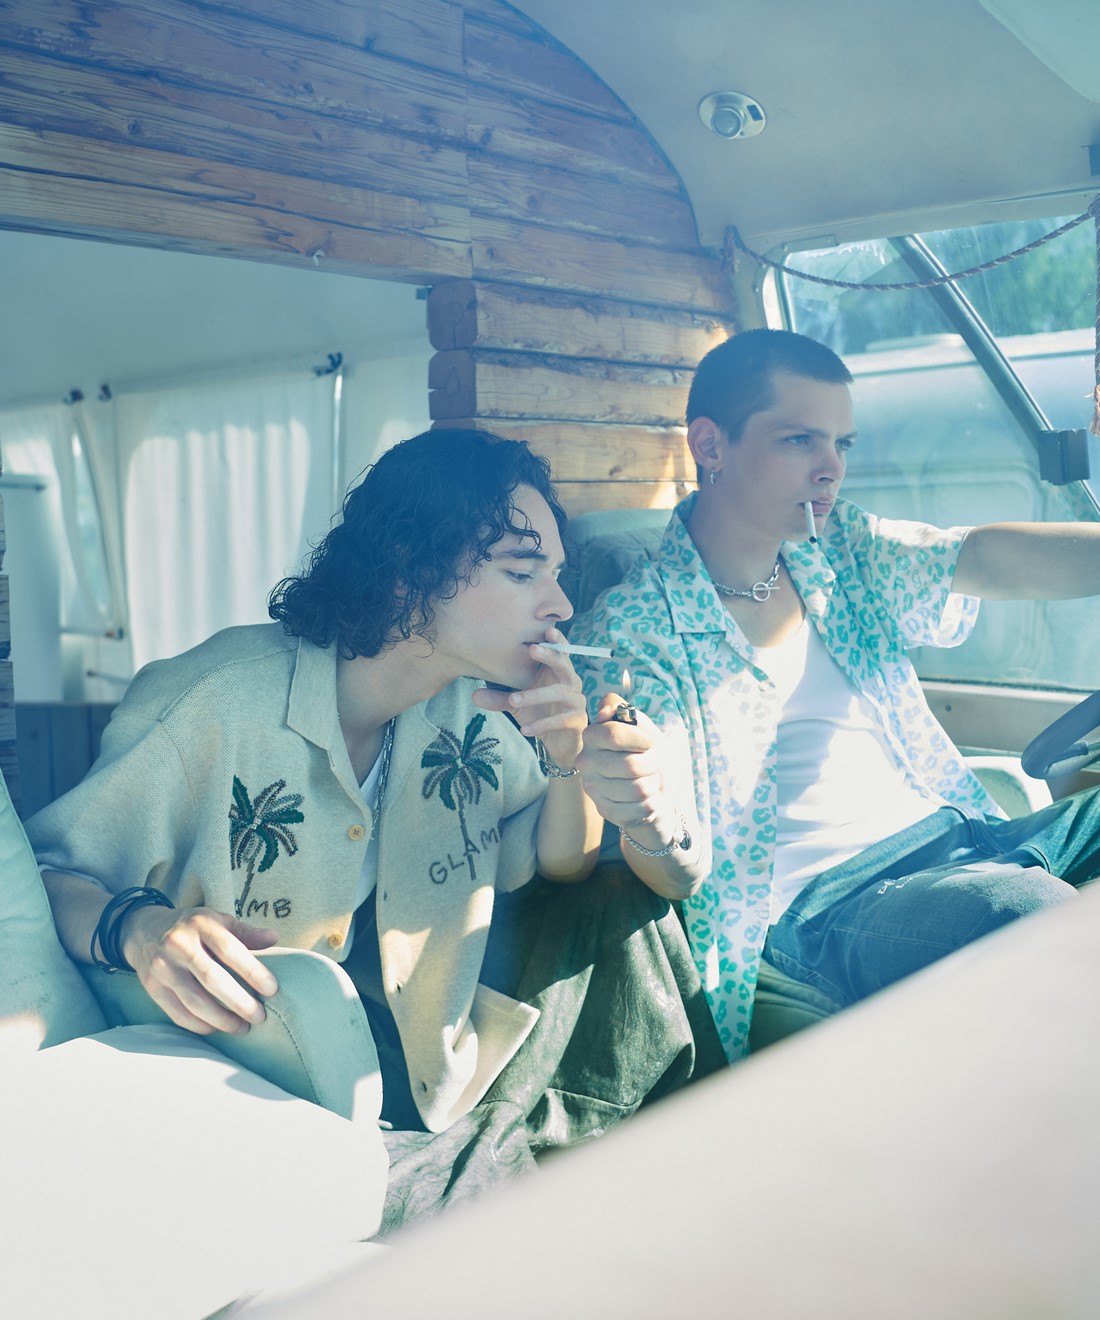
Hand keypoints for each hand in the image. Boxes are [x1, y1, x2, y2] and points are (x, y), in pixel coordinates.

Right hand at [121, 905, 279, 1035]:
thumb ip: (245, 932)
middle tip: (260, 1016)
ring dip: (221, 1019)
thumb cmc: (191, 927)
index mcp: (200, 924)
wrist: (144, 931)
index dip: (253, 971)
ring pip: (195, 1001)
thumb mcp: (217, 920)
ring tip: (242, 1027)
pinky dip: (199, 1025)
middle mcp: (179, 945)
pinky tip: (216, 1028)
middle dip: (239, 1002)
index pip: (230, 950)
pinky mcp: (152, 987)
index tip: (272, 989)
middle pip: (212, 979)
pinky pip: (177, 1012)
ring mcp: (163, 968)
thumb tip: (274, 938)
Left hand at [472, 626, 587, 770]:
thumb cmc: (539, 713)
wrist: (559, 743)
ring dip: (536, 694)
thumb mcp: (516, 704)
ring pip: (559, 692)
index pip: (558, 651)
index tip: (546, 629)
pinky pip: (560, 720)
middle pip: (564, 663)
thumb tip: (474, 694)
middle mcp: (570, 682)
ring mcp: (576, 701)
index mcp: (556, 672)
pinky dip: (541, 724)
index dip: (556, 639)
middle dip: (550, 655)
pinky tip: (524, 730)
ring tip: (513, 700)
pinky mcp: (577, 721)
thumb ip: (499, 698)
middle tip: (532, 649)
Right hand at [576, 692, 674, 833]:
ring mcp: (593, 788)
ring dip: (653, 784)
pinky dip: (652, 803)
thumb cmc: (646, 751)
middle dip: (652, 763)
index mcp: (592, 736)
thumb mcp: (641, 724)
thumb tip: (604, 711)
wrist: (655, 785)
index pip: (613, 734)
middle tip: (653, 762)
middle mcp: (586, 762)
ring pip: (638, 789)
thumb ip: (623, 710)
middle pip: (630, 766)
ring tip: (648, 780)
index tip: (650, 742)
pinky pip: (640, 808)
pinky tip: (644, 798)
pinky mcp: (605, 811)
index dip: (641, 739)